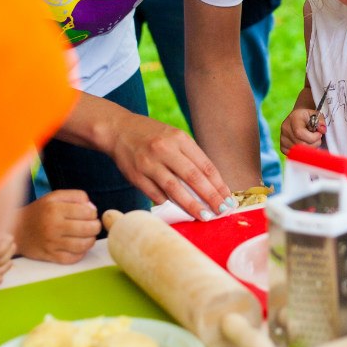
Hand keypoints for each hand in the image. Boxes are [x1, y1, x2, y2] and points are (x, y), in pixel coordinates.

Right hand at [14, 190, 98, 263]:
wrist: (16, 230)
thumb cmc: (40, 212)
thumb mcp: (54, 196)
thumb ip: (76, 196)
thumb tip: (92, 208)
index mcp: (55, 209)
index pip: (86, 212)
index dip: (93, 213)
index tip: (89, 214)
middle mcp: (53, 226)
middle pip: (88, 229)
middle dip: (95, 227)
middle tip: (93, 225)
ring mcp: (51, 243)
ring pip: (83, 245)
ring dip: (91, 240)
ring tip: (88, 236)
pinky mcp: (50, 256)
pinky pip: (73, 258)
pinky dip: (81, 253)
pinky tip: (79, 246)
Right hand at [110, 114, 230, 219]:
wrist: (118, 130)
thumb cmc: (152, 136)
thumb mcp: (174, 137)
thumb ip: (190, 157)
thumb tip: (211, 185)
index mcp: (180, 138)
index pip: (205, 165)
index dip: (219, 184)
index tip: (228, 198)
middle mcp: (165, 149)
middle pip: (193, 177)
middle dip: (210, 197)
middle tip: (221, 211)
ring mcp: (149, 163)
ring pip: (175, 189)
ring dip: (191, 205)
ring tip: (203, 216)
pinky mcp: (136, 175)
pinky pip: (156, 194)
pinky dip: (168, 203)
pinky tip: (177, 210)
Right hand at [280, 107, 324, 153]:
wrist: (299, 118)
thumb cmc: (308, 117)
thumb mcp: (316, 115)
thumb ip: (321, 122)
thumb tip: (322, 130)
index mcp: (293, 118)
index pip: (299, 133)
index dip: (312, 137)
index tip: (319, 134)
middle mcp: (285, 129)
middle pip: (300, 144)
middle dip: (314, 144)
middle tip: (317, 139)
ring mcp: (283, 139)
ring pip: (298, 152)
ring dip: (310, 149)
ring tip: (312, 141)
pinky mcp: (283, 147)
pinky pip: (294, 155)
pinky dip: (303, 153)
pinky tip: (306, 145)